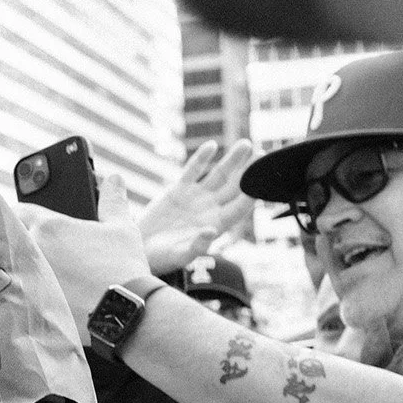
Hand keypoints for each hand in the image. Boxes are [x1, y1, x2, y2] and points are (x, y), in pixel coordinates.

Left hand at [16, 176, 151, 341]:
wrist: (122, 313)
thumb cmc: (123, 269)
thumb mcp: (122, 229)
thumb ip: (113, 201)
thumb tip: (114, 180)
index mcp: (49, 226)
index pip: (19, 211)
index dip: (19, 214)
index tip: (20, 219)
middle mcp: (31, 249)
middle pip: (7, 238)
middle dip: (11, 240)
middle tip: (20, 247)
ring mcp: (25, 277)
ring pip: (2, 266)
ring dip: (6, 266)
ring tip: (16, 271)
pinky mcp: (24, 303)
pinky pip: (7, 293)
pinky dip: (11, 292)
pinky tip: (20, 295)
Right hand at [136, 139, 256, 274]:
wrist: (141, 250)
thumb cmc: (161, 258)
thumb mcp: (179, 255)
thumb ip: (197, 245)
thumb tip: (212, 231)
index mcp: (216, 225)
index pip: (239, 207)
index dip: (251, 193)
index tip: (261, 180)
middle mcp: (210, 209)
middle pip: (234, 186)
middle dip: (248, 171)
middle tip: (262, 154)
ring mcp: (196, 197)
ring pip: (219, 175)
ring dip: (232, 160)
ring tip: (246, 144)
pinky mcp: (178, 190)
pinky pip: (193, 170)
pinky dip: (201, 158)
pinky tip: (211, 146)